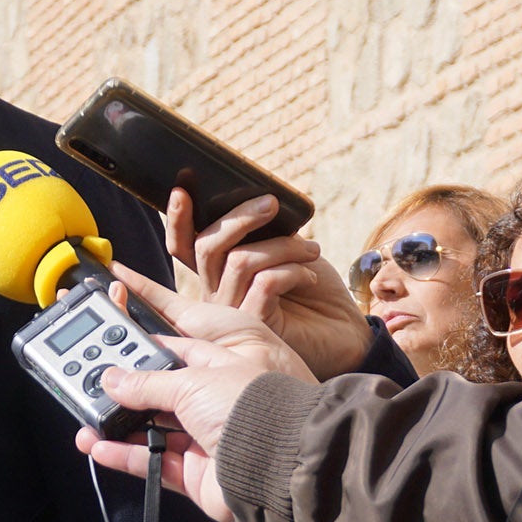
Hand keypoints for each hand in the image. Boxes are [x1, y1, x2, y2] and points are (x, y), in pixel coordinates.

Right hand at [71, 267, 314, 521]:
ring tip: (86, 426)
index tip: (114, 352)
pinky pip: (153, 465)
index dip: (146, 353)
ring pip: (151, 435)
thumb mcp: (190, 381)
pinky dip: (126, 458)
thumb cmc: (247, 409)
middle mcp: (211, 404)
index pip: (175, 355)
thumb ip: (146, 383)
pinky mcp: (195, 476)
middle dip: (125, 396)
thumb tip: (111, 378)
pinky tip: (99, 449)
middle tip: (91, 391)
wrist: (274, 466)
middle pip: (159, 398)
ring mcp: (203, 441)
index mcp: (217, 370)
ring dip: (117, 430)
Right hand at [169, 191, 374, 378]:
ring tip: (311, 250)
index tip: (182, 190)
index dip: (177, 220)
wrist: (343, 331)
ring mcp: (231, 312)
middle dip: (239, 218)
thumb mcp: (284, 249)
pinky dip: (292, 270)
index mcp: (217, 272)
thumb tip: (255, 201)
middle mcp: (215, 293)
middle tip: (271, 203)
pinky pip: (264, 283)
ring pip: (240, 261)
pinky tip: (310, 276)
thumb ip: (261, 232)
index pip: (183, 246)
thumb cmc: (312, 287)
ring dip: (282, 245)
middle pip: (207, 247)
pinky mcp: (254, 325)